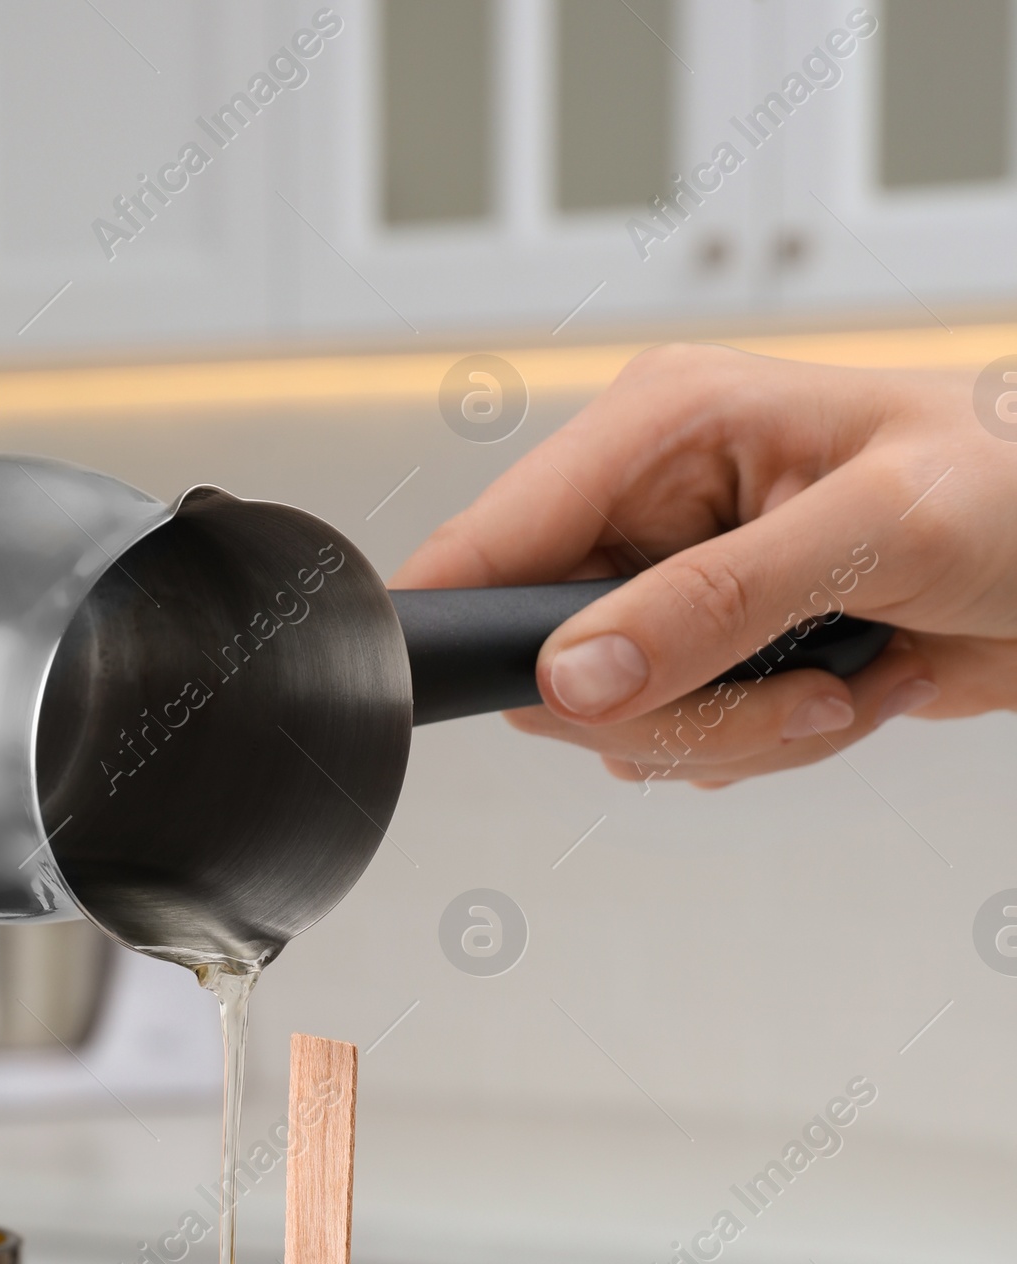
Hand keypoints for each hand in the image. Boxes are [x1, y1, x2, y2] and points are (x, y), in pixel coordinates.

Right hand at [393, 347, 1016, 784]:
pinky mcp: (719, 652)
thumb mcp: (869, 531)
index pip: (493, 538)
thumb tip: (574, 674)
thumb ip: (711, 604)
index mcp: (661, 426)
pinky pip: (685, 746)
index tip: (558, 696)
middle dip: (676, 707)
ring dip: (742, 732)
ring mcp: (683, 588)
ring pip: (620, 725)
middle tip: (789, 683)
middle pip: (551, 666)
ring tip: (843, 676)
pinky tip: (847, 687)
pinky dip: (770, 745)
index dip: (485, 631)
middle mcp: (655, 506)